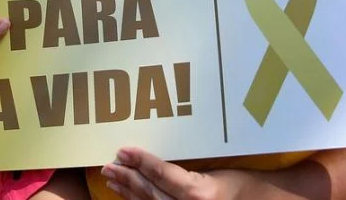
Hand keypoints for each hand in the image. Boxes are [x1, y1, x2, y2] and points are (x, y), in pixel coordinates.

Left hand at [101, 148, 245, 199]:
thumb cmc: (236, 183)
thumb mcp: (212, 171)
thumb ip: (180, 169)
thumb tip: (149, 159)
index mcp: (199, 194)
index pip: (161, 175)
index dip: (140, 162)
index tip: (123, 151)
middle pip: (150, 193)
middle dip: (127, 178)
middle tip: (109, 165)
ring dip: (128, 192)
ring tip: (112, 178)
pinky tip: (127, 195)